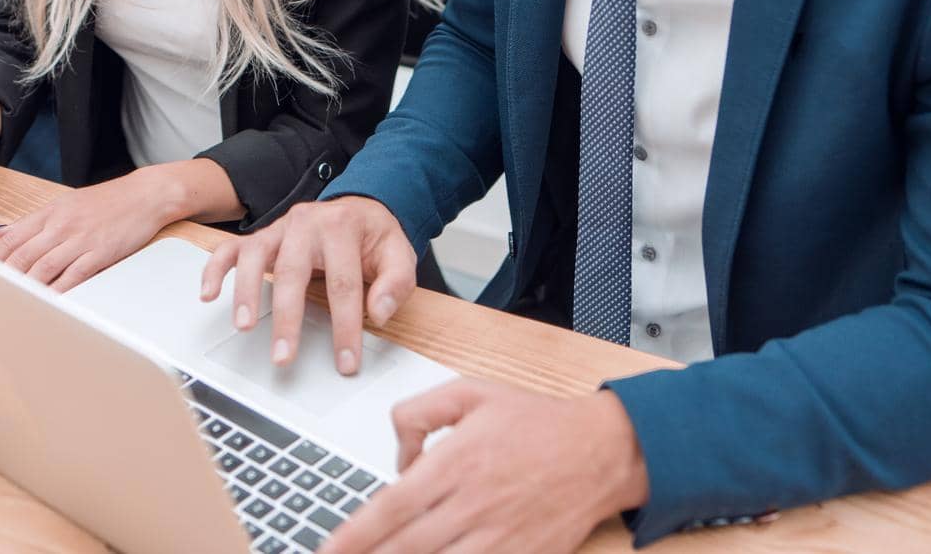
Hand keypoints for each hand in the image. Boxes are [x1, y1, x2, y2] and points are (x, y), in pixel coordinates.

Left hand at [0, 171, 179, 290]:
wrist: (146, 195)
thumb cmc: (107, 201)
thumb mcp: (65, 204)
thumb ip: (31, 222)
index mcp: (51, 213)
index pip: (12, 237)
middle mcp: (62, 225)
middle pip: (23, 255)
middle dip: (4, 278)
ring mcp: (81, 239)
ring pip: (45, 267)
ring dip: (27, 287)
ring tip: (13, 303)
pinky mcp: (101, 253)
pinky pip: (74, 275)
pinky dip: (59, 290)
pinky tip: (49, 302)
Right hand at [200, 196, 415, 375]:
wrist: (359, 205)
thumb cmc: (374, 235)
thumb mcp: (399, 253)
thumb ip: (395, 283)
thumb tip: (377, 312)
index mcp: (342, 226)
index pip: (342, 283)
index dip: (344, 326)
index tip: (345, 361)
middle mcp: (306, 223)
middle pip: (292, 271)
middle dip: (286, 318)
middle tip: (283, 356)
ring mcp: (279, 228)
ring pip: (254, 256)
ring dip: (246, 292)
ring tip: (243, 326)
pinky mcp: (262, 236)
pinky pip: (231, 248)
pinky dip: (215, 268)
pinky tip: (208, 293)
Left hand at [321, 384, 648, 553]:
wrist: (601, 451)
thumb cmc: (535, 422)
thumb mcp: (471, 391)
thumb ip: (420, 413)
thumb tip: (398, 456)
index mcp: (457, 461)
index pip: (392, 506)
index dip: (356, 533)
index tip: (329, 548)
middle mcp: (474, 504)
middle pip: (408, 546)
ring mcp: (499, 537)